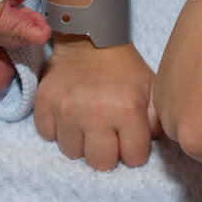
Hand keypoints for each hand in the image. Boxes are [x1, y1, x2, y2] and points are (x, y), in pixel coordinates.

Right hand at [33, 38, 161, 170]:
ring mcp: (66, 109)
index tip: (130, 137)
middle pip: (100, 163)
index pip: (133, 159)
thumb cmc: (124, 68)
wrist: (90, 38)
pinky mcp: (44, 102)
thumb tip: (155, 143)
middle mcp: (95, 113)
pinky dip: (57, 129)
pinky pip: (47, 135)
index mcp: (127, 110)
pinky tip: (69, 116)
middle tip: (107, 135)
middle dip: (107, 153)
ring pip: (72, 153)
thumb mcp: (152, 89)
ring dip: (80, 143)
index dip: (134, 150)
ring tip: (87, 124)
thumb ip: (158, 121)